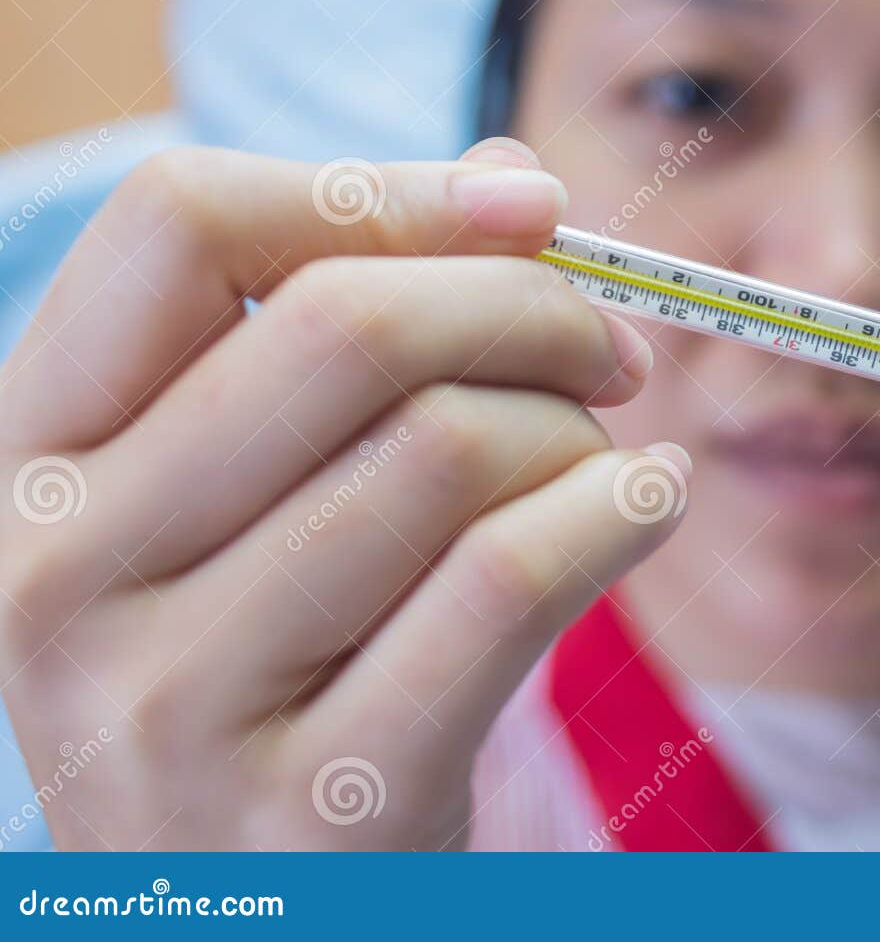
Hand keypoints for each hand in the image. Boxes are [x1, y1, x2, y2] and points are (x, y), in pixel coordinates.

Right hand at [0, 139, 686, 848]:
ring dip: (579, 433)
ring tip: (604, 467)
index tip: (525, 210)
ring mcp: (173, 703)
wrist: (258, 916)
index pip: (178, 221)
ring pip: (453, 448)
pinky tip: (647, 504)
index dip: (378, 186)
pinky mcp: (318, 805)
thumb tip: (508, 180)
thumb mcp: (250, 500)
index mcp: (29, 453)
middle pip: (349, 325)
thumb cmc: (273, 666)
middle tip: (614, 347)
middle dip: (532, 306)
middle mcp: (63, 570)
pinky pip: (510, 580)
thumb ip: (351, 331)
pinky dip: (620, 512)